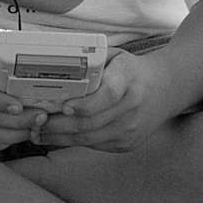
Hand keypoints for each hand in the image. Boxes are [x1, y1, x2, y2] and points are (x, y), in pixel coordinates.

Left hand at [33, 49, 175, 152]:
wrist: (167, 89)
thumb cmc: (131, 70)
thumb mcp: (115, 57)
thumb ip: (90, 61)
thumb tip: (51, 63)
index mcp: (129, 80)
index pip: (108, 95)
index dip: (84, 104)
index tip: (64, 106)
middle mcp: (132, 108)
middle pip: (91, 123)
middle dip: (58, 125)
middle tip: (34, 122)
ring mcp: (131, 129)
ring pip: (89, 139)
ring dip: (59, 138)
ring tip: (36, 132)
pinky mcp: (128, 144)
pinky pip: (95, 145)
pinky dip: (72, 142)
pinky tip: (55, 137)